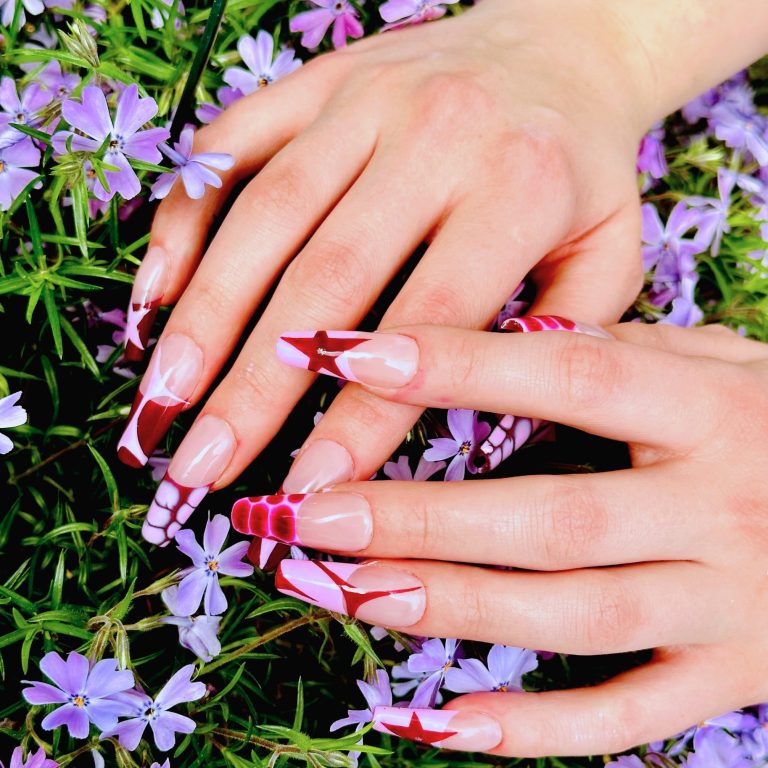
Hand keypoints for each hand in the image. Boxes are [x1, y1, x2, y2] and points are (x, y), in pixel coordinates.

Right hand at [119, 0, 653, 543]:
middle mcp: (434, 134)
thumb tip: (476, 438)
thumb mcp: (609, 255)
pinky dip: (183, 222)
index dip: (364, 415)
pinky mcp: (315, 81)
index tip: (312, 489)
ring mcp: (364, 99)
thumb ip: (560, 343)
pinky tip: (156, 296)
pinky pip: (230, 147)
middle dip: (252, 384)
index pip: (430, 323)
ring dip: (203, 316)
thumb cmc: (583, 170)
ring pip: (264, 216)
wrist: (563, 40)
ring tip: (162, 402)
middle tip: (200, 468)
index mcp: (519, 188)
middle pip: (326, 277)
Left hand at [232, 318, 767, 756]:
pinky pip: (627, 715)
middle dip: (417, 519)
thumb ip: (624, 355)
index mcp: (714, 408)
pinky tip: (435, 721)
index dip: (456, 364)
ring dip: (446, 607)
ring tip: (338, 592)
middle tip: (304, 516)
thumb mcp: (722, 364)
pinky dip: (532, 727)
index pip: (570, 376)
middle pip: (549, 517)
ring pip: (570, 615)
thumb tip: (508, 344)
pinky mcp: (737, 677)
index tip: (345, 355)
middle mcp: (724, 505)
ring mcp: (733, 602)